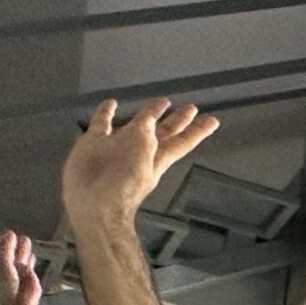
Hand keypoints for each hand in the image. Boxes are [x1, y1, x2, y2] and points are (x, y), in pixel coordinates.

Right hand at [62, 99, 217, 223]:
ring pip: (136, 124)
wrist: (93, 202)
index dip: (197, 130)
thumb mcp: (142, 156)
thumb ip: (146, 135)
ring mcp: (118, 146)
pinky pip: (102, 123)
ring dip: (148, 114)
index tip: (212, 121)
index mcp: (158, 156)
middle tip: (191, 108)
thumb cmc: (123, 186)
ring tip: (161, 102)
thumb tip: (148, 119)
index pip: (183, 141)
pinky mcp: (94, 143)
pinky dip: (106, 112)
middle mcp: (140, 150)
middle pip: (165, 131)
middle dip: (179, 120)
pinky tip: (111, 104)